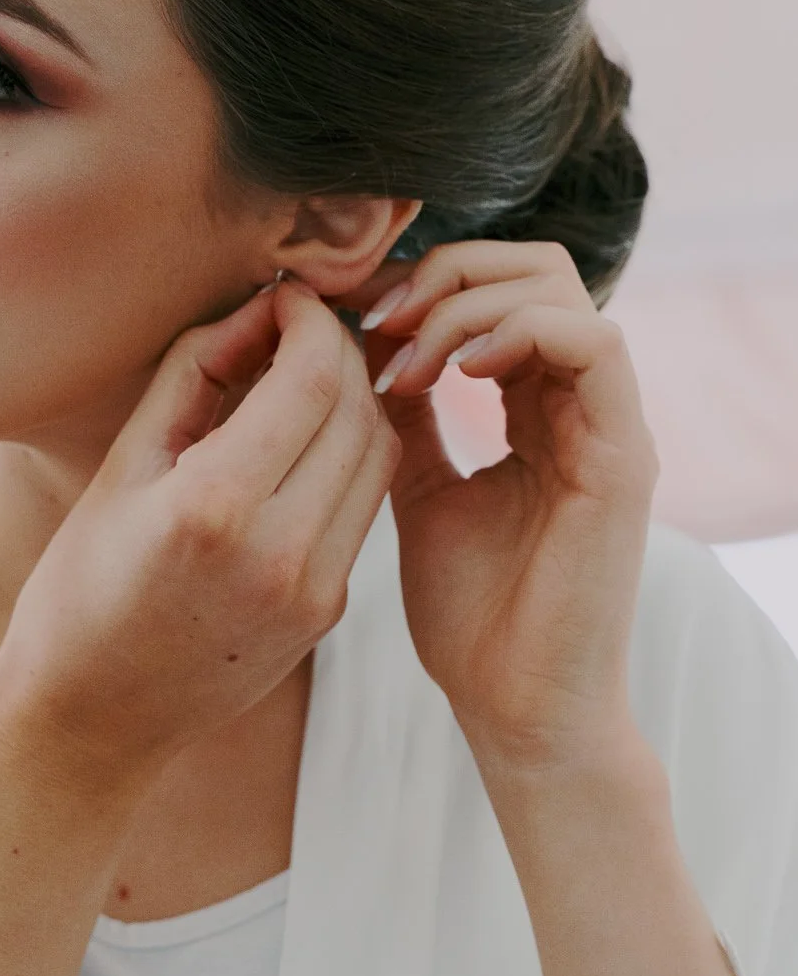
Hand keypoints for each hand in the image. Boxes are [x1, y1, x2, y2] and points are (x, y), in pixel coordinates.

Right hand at [0, 278, 400, 772]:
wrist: (90, 723)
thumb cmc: (78, 592)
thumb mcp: (118, 470)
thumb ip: (192, 378)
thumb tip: (253, 313)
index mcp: (215, 508)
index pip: (314, 377)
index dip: (310, 319)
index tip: (281, 299)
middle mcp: (280, 552)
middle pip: (359, 410)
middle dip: (337, 350)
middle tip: (294, 327)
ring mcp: (315, 591)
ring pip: (377, 456)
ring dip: (351, 402)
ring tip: (298, 379)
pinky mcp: (328, 613)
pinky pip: (359, 509)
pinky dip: (343, 459)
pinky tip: (296, 447)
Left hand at [331, 242, 660, 769]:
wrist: (515, 709)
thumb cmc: (470, 617)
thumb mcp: (418, 492)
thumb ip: (408, 419)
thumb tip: (365, 348)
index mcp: (537, 409)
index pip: (498, 290)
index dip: (422, 283)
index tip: (353, 318)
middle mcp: (579, 404)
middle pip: (533, 267)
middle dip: (444, 273)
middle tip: (378, 321)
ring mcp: (607, 424)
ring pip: (557, 287)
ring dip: (466, 303)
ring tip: (405, 358)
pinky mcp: (622, 455)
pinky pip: (592, 342)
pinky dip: (516, 332)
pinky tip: (453, 370)